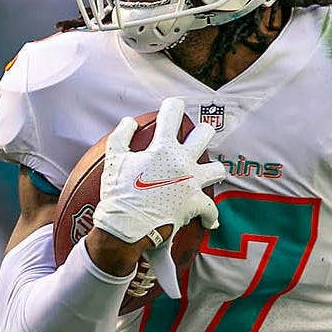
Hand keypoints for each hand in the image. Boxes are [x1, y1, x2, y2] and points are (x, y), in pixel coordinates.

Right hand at [92, 97, 225, 246]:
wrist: (125, 226)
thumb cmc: (117, 193)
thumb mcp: (114, 159)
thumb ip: (122, 135)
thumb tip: (130, 121)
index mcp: (163, 147)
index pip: (172, 114)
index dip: (173, 105)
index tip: (174, 105)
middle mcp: (182, 162)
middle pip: (204, 135)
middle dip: (201, 132)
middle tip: (197, 136)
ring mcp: (192, 183)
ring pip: (217, 169)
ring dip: (214, 171)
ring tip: (209, 174)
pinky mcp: (195, 205)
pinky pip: (211, 209)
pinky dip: (210, 215)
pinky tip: (210, 220)